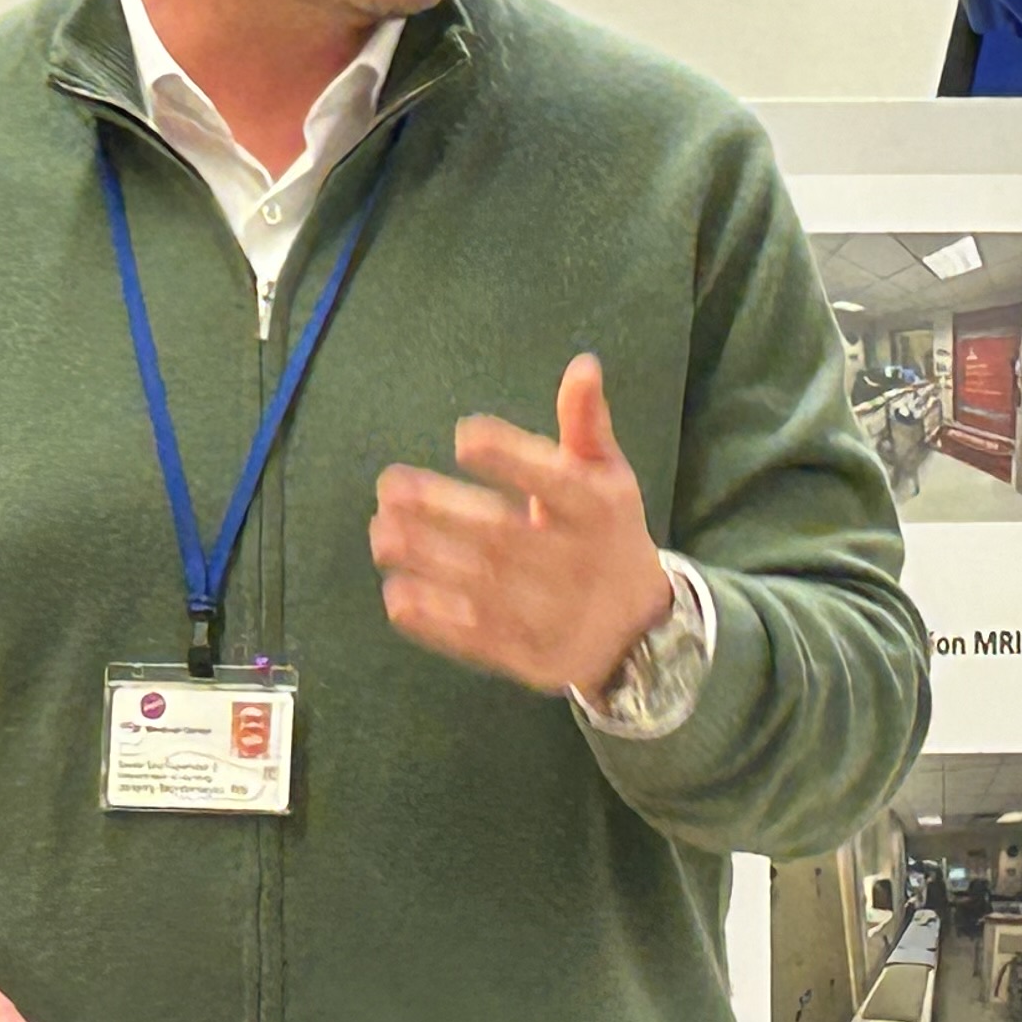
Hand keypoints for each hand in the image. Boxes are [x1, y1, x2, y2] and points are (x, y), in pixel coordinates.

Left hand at [371, 355, 674, 696]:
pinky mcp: (529, 657)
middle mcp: (577, 564)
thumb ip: (586, 425)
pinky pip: (477, 641)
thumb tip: (582, 364)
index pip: (555, 482)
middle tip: (390, 488)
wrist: (640, 631)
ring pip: (483, 589)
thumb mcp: (608, 478)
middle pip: (506, 536)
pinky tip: (397, 594)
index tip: (464, 438)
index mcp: (598, 510)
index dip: (511, 458)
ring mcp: (553, 616)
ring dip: (427, 560)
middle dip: (444, 511)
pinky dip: (435, 621)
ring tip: (381, 533)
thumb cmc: (607, 535)